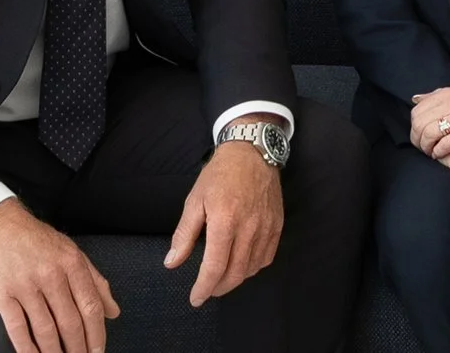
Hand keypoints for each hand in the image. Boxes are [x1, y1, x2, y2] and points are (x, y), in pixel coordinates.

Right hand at [0, 197, 120, 352]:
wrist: (0, 226)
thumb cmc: (40, 242)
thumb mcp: (73, 254)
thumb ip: (96, 282)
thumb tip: (114, 312)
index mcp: (72, 264)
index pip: (91, 307)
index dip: (96, 334)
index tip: (97, 351)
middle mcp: (51, 274)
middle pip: (70, 322)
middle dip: (77, 349)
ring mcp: (25, 284)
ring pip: (45, 329)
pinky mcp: (2, 294)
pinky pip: (17, 328)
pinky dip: (27, 348)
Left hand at [164, 137, 285, 308]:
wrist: (252, 151)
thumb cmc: (220, 174)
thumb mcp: (195, 200)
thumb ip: (184, 234)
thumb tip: (172, 262)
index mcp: (225, 220)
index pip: (215, 267)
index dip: (204, 287)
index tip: (195, 298)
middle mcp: (249, 227)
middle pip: (235, 273)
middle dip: (218, 288)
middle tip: (207, 290)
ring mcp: (266, 227)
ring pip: (251, 268)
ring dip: (235, 279)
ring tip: (221, 278)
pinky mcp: (277, 225)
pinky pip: (266, 257)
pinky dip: (253, 267)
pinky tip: (242, 265)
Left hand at [409, 86, 449, 158]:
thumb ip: (437, 96)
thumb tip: (416, 99)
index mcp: (447, 94)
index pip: (418, 111)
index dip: (414, 126)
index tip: (418, 135)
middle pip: (421, 123)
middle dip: (418, 138)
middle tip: (422, 147)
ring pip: (430, 134)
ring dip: (427, 147)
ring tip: (431, 152)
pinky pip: (446, 144)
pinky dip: (439, 151)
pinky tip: (440, 154)